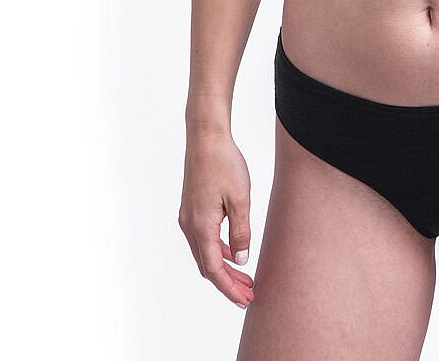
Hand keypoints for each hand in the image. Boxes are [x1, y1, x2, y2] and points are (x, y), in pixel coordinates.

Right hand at [178, 129, 255, 309]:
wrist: (206, 137)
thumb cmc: (224, 164)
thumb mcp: (241, 199)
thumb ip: (241, 232)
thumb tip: (241, 259)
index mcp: (201, 226)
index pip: (214, 270)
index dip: (230, 288)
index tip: (246, 300)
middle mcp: (189, 225)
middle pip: (207, 265)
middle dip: (228, 283)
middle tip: (250, 294)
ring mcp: (188, 217)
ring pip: (204, 253)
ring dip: (224, 267)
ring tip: (245, 277)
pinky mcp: (191, 208)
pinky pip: (203, 239)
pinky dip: (218, 250)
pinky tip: (233, 251)